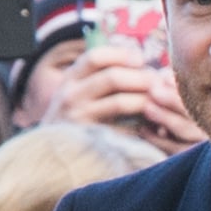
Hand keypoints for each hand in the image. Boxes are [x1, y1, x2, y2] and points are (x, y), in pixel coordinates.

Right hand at [47, 41, 203, 148]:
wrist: (52, 155)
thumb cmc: (73, 119)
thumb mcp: (76, 91)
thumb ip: (97, 75)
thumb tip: (135, 57)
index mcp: (69, 79)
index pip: (95, 57)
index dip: (121, 55)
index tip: (140, 59)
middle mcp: (71, 96)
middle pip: (112, 78)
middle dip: (141, 78)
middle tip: (158, 82)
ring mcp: (81, 120)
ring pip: (120, 103)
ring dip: (145, 100)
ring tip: (158, 103)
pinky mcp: (93, 141)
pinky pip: (124, 130)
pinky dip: (141, 126)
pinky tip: (151, 126)